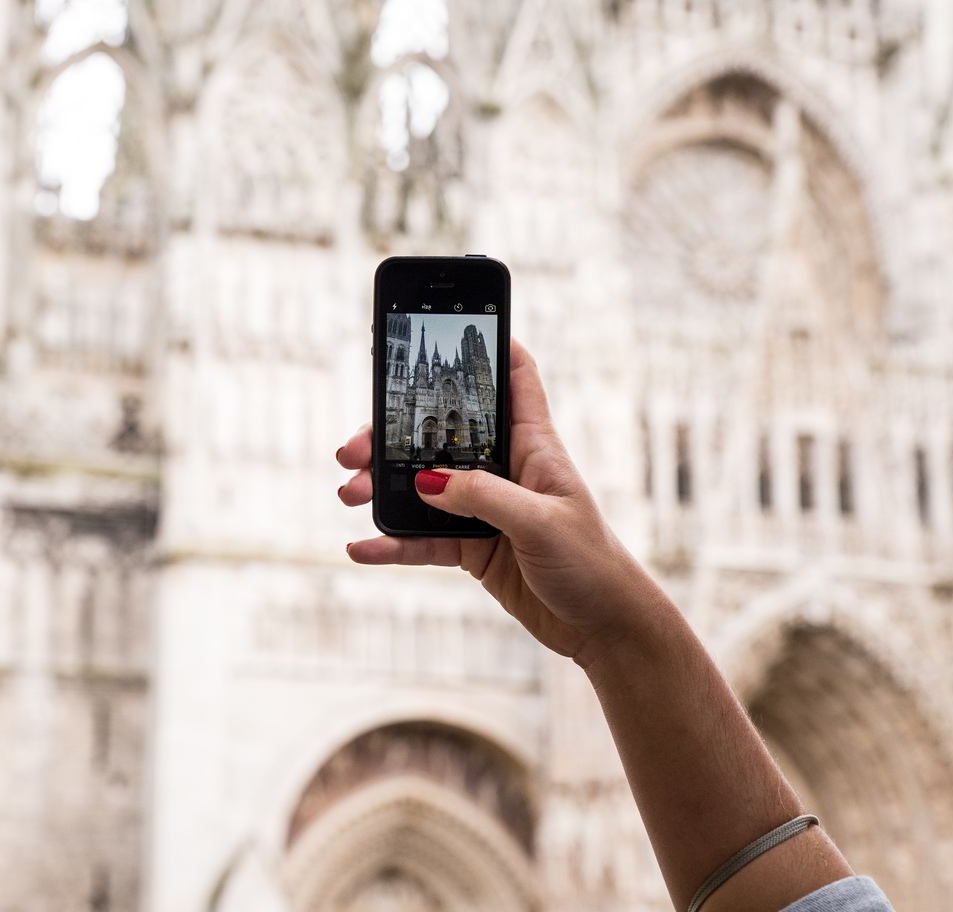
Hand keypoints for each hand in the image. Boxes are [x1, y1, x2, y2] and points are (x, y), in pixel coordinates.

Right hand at [336, 340, 666, 666]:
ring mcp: (486, 508)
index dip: (488, 344)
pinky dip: (391, 542)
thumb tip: (425, 480)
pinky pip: (423, 540)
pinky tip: (361, 547)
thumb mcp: (541, 523)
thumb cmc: (592, 564)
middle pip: (442, 433)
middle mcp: (506, 469)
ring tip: (349, 493)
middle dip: (394, 434)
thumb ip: (483, 497)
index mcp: (534, 445)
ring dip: (381, 486)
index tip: (448, 324)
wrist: (604, 628)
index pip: (514, 376)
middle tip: (353, 449)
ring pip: (423, 486)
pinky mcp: (475, 548)